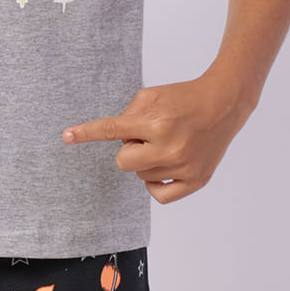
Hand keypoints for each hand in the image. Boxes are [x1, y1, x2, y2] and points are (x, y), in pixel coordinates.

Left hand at [62, 76, 252, 204]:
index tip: (66, 136)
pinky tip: (164, 166)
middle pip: (123, 162)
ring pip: (141, 176)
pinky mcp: (196, 181)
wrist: (222, 104)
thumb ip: (127, 116)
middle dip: (128, 149)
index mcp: (156, 122)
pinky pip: (159, 195)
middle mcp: (170, 147)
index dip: (87, 133)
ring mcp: (184, 167)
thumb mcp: (151, 95)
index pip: (112, 130)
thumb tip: (116, 140)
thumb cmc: (183, 97)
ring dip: (146, 161)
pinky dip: (155, 183)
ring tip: (165, 144)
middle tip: (146, 136)